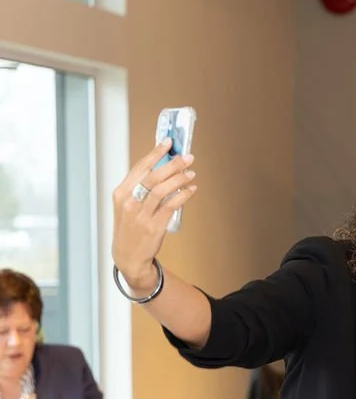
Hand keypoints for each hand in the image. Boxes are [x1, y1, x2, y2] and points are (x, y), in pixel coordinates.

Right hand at [111, 140, 197, 289]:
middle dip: (172, 164)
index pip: (140, 167)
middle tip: (188, 157)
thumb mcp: (128, 205)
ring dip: (180, 179)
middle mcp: (129, 202)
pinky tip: (191, 189)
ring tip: (191, 173)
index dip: (156, 153)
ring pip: (162, 190)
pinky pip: (171, 206)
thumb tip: (164, 166)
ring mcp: (141, 214)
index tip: (169, 142)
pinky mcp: (153, 226)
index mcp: (121, 193)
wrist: (128, 256)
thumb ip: (141, 187)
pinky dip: (183, 195)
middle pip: (153, 176)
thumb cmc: (130, 227)